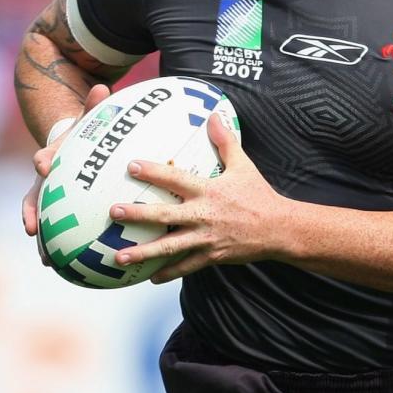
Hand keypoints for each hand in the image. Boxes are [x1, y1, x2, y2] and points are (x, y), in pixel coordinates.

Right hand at [23, 83, 110, 254]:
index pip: (45, 156)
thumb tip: (102, 86)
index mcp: (52, 157)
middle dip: (31, 213)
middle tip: (31, 228)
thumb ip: (93, 107)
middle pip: (34, 197)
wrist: (68, 148)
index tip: (42, 166)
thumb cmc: (82, 135)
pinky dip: (60, 247)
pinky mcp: (57, 211)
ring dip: (43, 240)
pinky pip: (57, 230)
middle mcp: (44, 180)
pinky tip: (66, 266)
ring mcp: (48, 197)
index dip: (44, 160)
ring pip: (42, 220)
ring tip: (46, 259)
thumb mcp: (88, 121)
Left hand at [108, 111, 285, 282]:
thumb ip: (225, 141)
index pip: (176, 179)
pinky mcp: (212, 256)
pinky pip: (186, 266)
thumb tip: (213, 115)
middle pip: (165, 216)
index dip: (154, 172)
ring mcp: (206, 239)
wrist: (279, 229)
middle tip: (113, 213)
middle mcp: (203, 215)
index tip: (131, 166)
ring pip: (170, 247)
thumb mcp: (243, 166)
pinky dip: (168, 273)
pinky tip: (150, 278)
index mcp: (208, 191)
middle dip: (138, 215)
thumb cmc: (258, 196)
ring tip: (118, 257)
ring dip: (143, 252)